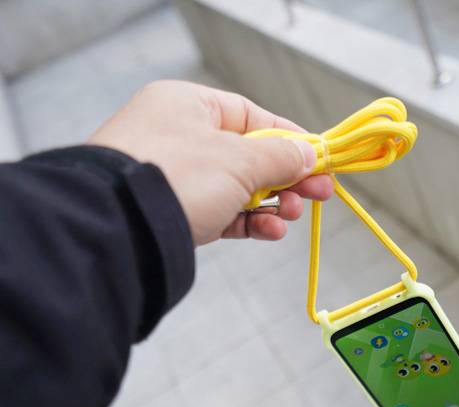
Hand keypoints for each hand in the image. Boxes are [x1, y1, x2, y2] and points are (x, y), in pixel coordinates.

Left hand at [88, 80, 333, 245]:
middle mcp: (180, 136)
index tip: (319, 158)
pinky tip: (271, 231)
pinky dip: (249, 222)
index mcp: (188, 105)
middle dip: (288, 178)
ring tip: (293, 216)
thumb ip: (281, 157)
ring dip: (273, 204)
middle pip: (249, 155)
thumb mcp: (240, 161)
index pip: (252, 117)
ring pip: (238, 188)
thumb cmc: (178, 175)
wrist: (119, 227)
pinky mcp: (175, 212)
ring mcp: (176, 176)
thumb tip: (308, 155)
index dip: (290, 138)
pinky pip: (222, 212)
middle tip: (321, 193)